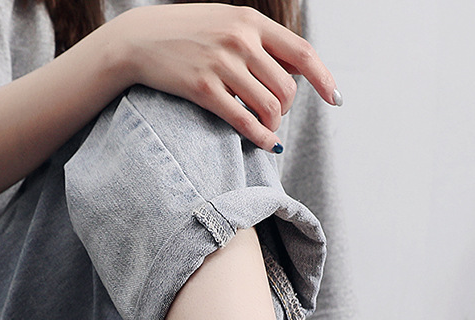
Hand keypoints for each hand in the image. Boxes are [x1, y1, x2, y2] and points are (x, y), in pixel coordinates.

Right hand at [109, 3, 340, 151]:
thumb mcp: (227, 23)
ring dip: (273, 124)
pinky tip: (265, 143)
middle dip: (287, 108)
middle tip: (274, 114)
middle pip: (288, 88)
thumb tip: (297, 71)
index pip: (302, 53)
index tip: (335, 99)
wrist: (139, 39)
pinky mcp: (204, 88)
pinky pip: (244, 121)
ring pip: (270, 107)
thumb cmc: (188, 33)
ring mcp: (222, 64)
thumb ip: (260, 42)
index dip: (324, 80)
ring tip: (265, 127)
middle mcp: (240, 40)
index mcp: (250, 21)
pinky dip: (260, 137)